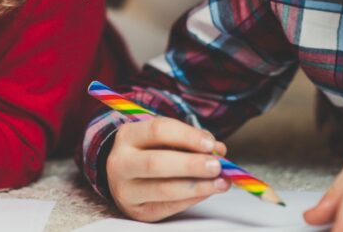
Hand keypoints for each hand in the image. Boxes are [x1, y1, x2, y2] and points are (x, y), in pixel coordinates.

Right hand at [107, 117, 230, 221]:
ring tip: (221, 183)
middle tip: (217, 166)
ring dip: (198, 186)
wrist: (123, 176)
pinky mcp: (137, 211)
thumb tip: (218, 150)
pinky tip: (207, 191)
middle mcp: (121, 163)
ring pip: (164, 189)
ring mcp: (125, 190)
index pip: (158, 130)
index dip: (187, 136)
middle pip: (157, 163)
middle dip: (191, 165)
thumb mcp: (162, 138)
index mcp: (127, 136)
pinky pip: (169, 207)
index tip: (211, 144)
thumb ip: (189, 140)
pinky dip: (192, 199)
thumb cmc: (148, 151)